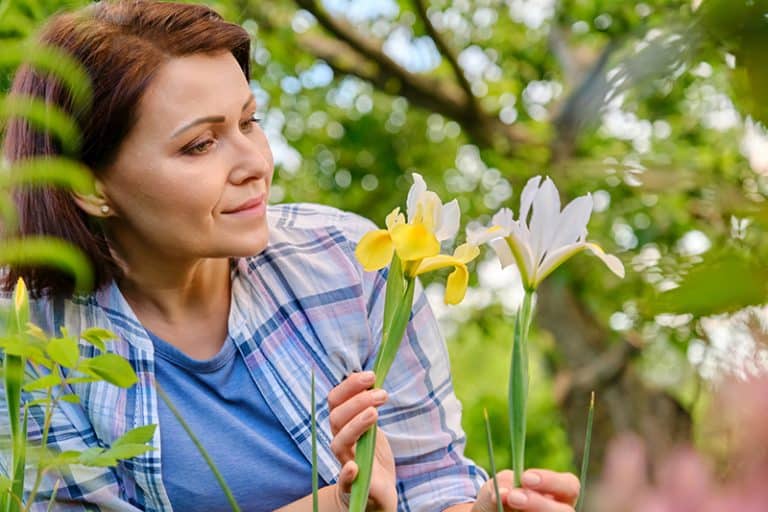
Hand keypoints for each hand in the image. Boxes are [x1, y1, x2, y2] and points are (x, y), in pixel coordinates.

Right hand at [328, 371, 396, 511]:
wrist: (376, 490)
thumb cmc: (372, 454)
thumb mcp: (372, 425)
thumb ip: (368, 405)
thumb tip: (371, 377)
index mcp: (343, 424)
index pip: (336, 400)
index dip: (350, 386)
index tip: (371, 376)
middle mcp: (340, 440)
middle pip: (337, 418)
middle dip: (358, 401)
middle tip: (382, 394)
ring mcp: (345, 462)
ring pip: (339, 443)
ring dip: (355, 425)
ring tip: (374, 413)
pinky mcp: (352, 486)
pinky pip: (343, 481)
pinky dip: (346, 474)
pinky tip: (354, 466)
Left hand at [472, 469, 579, 511]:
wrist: (492, 511)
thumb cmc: (502, 494)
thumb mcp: (501, 485)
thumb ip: (504, 485)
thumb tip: (504, 493)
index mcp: (559, 493)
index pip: (570, 485)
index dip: (551, 481)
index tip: (525, 478)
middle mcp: (560, 511)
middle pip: (567, 511)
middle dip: (539, 503)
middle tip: (513, 497)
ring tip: (508, 506)